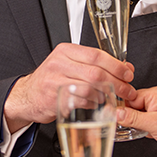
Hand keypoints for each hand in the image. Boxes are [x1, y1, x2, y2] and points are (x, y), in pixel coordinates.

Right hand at [3, 43, 135, 130]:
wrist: (27, 96)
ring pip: (90, 88)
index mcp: (65, 51)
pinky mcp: (54, 99)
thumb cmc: (51, 80)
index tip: (128, 74)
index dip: (116, 66)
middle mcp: (59, 64)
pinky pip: (81, 102)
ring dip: (106, 95)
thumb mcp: (69, 64)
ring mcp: (55, 82)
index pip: (96, 55)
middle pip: (96, 72)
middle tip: (128, 90)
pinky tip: (98, 104)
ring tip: (114, 98)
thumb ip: (95, 64)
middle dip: (117, 83)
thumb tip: (125, 67)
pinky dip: (94, 104)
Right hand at [117, 85, 156, 156]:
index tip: (118, 120)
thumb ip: (132, 118)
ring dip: (142, 125)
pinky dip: (148, 128)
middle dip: (135, 119)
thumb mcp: (153, 124)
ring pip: (142, 115)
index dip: (125, 110)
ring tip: (151, 132)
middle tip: (139, 128)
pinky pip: (150, 120)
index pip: (131, 98)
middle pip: (136, 106)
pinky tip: (154, 134)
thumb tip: (116, 113)